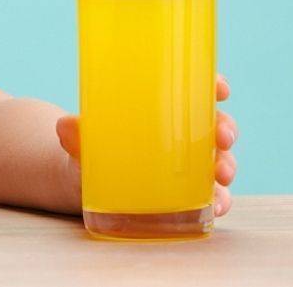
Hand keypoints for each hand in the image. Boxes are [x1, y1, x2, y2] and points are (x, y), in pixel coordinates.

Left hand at [55, 74, 237, 217]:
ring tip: (221, 175)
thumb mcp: (82, 140)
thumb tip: (65, 126)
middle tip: (222, 137)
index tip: (221, 88)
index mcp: (164, 110)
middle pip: (216, 126)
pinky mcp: (185, 196)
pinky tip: (216, 207)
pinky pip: (210, 197)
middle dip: (226, 129)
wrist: (81, 182)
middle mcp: (183, 136)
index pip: (197, 91)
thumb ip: (76, 135)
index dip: (215, 85)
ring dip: (227, 166)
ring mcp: (187, 166)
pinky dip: (218, 202)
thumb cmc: (89, 148)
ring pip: (219, 161)